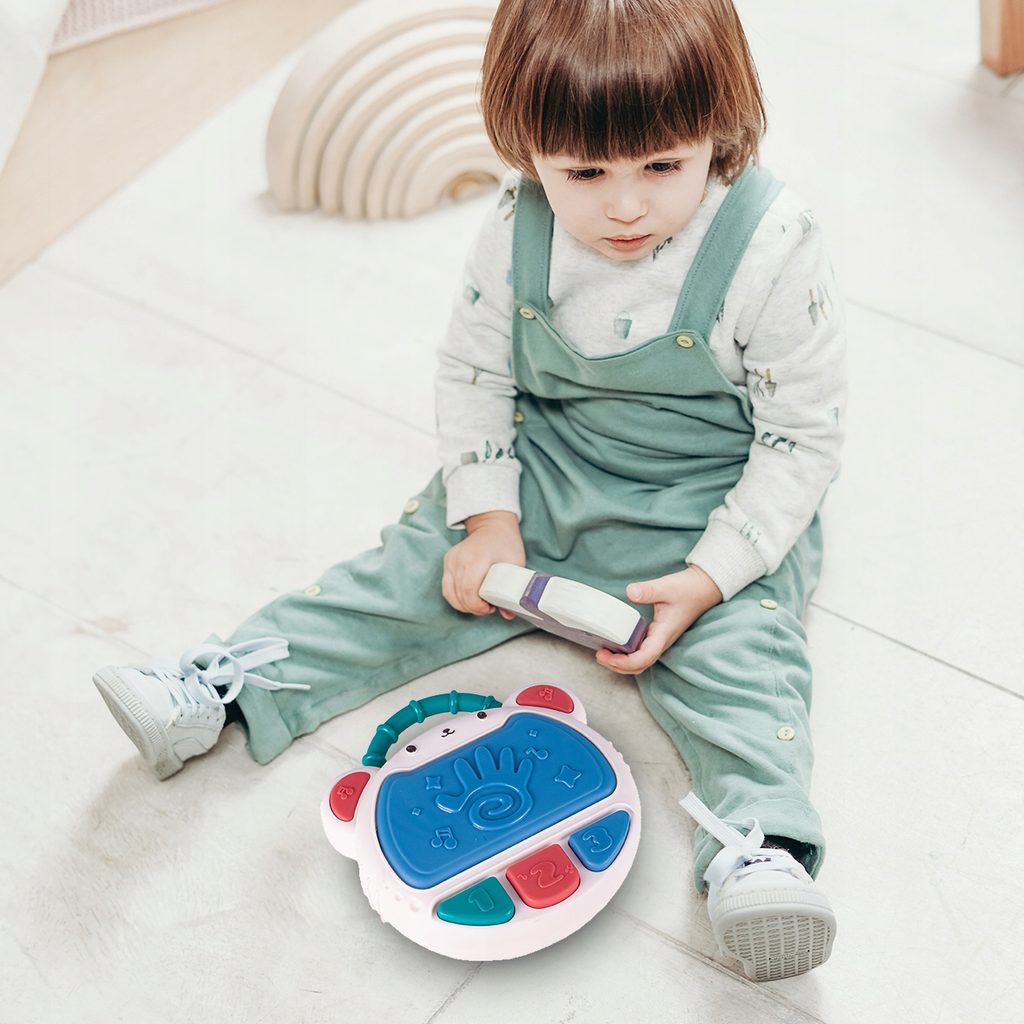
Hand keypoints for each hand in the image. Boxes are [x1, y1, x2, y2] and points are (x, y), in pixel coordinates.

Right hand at [442, 510, 524, 616]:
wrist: (492, 526)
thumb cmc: (506, 544)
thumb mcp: (515, 565)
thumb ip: (512, 590)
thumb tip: (508, 614)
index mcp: (478, 557)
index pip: (469, 590)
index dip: (478, 606)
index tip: (490, 608)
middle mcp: (461, 557)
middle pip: (460, 594)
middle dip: (473, 608)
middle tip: (487, 608)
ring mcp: (451, 559)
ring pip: (450, 593)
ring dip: (463, 605)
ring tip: (479, 604)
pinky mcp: (447, 561)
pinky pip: (447, 587)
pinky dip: (456, 598)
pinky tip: (468, 599)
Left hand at [596, 565, 722, 675]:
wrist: (704, 588)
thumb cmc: (688, 589)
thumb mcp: (667, 586)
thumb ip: (648, 590)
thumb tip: (630, 592)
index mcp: (664, 633)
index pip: (644, 657)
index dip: (624, 662)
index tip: (606, 655)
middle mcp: (662, 641)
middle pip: (639, 666)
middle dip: (618, 666)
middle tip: (599, 655)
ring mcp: (659, 640)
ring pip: (640, 661)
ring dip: (621, 662)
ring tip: (603, 652)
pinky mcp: (657, 635)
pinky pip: (640, 652)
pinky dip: (626, 654)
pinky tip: (614, 643)